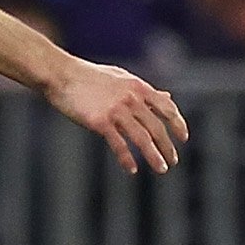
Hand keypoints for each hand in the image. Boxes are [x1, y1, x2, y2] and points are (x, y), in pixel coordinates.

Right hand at [47, 55, 187, 172]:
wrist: (60, 74)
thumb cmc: (88, 76)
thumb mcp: (121, 78)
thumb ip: (144, 90)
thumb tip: (167, 96)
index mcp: (138, 86)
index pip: (166, 107)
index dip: (178, 123)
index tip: (183, 137)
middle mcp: (131, 99)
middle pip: (156, 127)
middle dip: (167, 146)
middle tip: (172, 161)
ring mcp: (116, 110)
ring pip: (142, 138)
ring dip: (153, 155)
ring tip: (161, 169)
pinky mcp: (99, 121)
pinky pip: (118, 144)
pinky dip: (127, 158)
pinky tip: (132, 170)